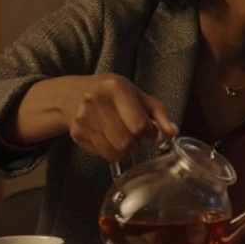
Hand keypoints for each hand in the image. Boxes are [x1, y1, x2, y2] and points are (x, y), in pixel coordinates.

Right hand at [59, 74, 178, 161]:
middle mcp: (97, 102)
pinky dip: (111, 151)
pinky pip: (103, 155)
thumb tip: (173, 132)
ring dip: (124, 149)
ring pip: (115, 152)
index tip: (148, 130)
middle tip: (132, 132)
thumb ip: (158, 112)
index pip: (139, 124)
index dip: (149, 132)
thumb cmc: (110, 93)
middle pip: (126, 142)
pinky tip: (108, 138)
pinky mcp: (77, 134)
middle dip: (135, 141)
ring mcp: (84, 119)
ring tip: (121, 135)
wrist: (71, 95)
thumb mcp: (137, 94)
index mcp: (116, 88)